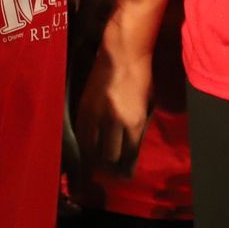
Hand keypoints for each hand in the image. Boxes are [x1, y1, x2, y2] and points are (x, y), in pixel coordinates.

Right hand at [73, 29, 153, 175]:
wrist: (122, 54)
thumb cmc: (142, 77)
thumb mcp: (147, 105)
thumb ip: (139, 127)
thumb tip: (131, 148)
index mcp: (134, 121)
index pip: (128, 154)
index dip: (126, 167)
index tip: (125, 174)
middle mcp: (114, 121)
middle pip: (109, 155)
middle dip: (110, 165)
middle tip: (110, 170)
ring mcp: (96, 114)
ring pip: (91, 147)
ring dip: (94, 156)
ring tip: (97, 162)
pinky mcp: (83, 107)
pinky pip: (80, 133)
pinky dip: (84, 143)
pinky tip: (87, 147)